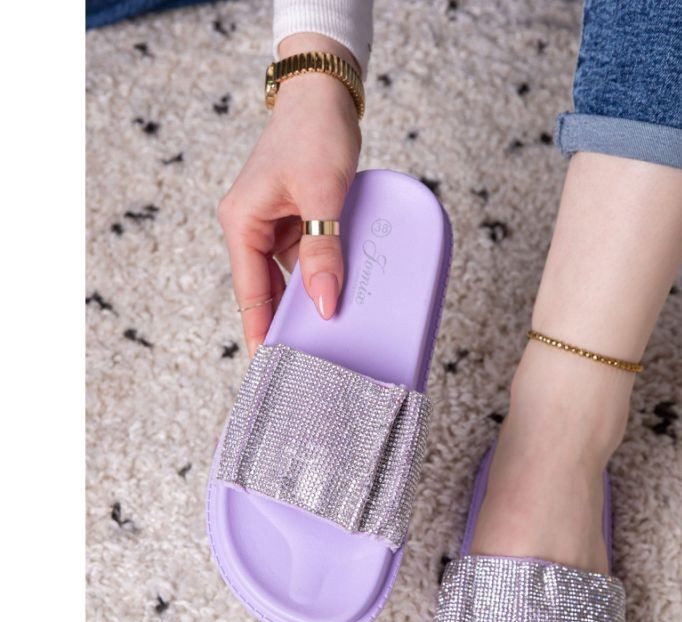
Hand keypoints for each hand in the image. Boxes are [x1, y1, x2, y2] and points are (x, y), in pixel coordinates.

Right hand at [217, 34, 361, 355]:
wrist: (324, 95)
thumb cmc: (315, 132)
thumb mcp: (324, 194)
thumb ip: (325, 250)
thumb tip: (327, 303)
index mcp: (242, 223)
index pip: (251, 292)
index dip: (260, 330)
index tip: (269, 366)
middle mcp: (252, 228)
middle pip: (268, 291)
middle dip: (286, 323)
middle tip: (306, 361)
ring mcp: (274, 226)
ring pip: (289, 278)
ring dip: (308, 300)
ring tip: (326, 336)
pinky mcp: (296, 222)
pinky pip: (306, 260)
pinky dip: (321, 277)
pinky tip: (338, 296)